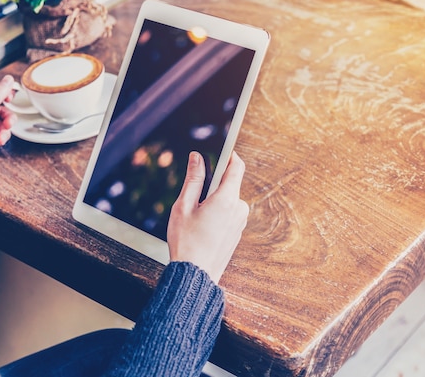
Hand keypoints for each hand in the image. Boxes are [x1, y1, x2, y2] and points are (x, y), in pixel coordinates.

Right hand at [167, 151, 248, 283]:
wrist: (196, 274)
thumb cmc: (187, 242)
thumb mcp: (183, 206)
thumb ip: (192, 179)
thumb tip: (197, 158)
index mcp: (227, 199)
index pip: (236, 166)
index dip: (229, 155)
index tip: (220, 149)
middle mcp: (239, 209)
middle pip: (230, 184)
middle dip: (213, 184)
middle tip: (193, 197)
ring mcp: (240, 221)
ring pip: (228, 200)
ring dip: (214, 201)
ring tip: (195, 217)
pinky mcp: (237, 232)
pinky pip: (229, 213)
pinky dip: (217, 213)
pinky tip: (202, 227)